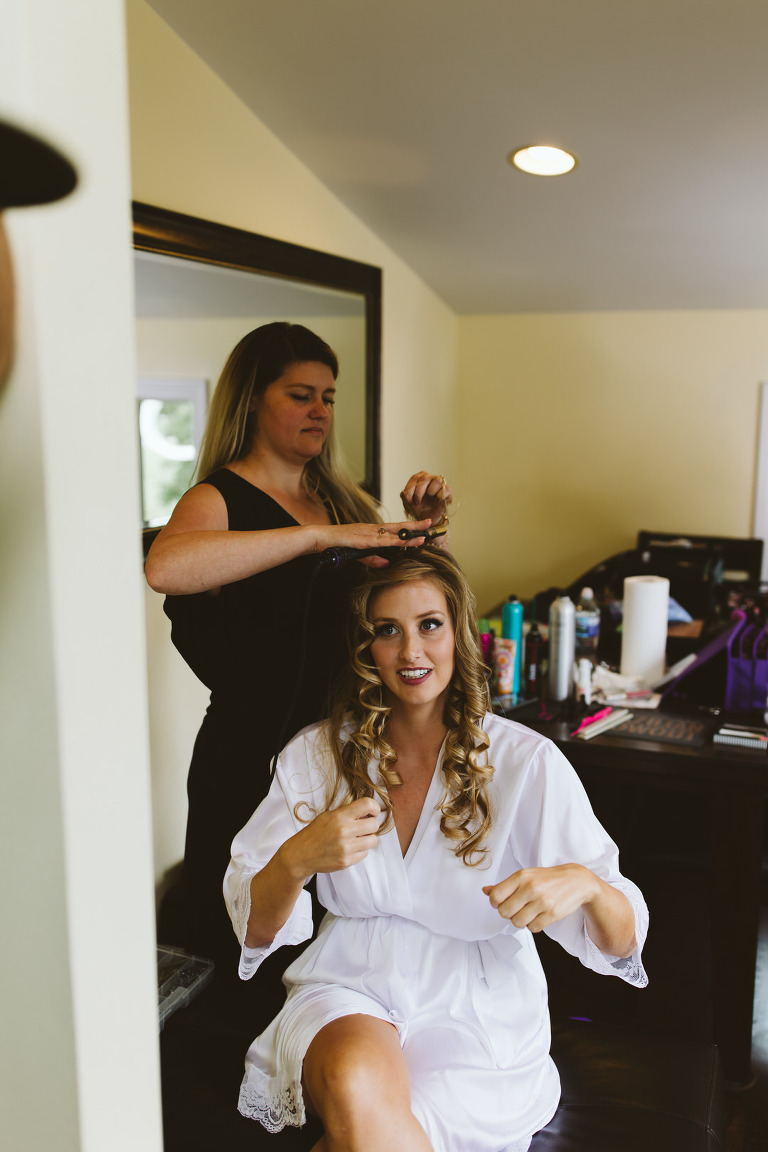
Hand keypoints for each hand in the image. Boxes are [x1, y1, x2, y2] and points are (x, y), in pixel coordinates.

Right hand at [280, 797, 381, 879]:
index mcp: (340, 816)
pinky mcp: (346, 861)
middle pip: (374, 824)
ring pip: (373, 840)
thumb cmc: (315, 833)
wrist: (300, 855)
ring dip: (367, 839)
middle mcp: (344, 831)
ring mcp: (346, 848)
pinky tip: (349, 848)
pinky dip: (359, 851)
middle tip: (363, 827)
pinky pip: (365, 853)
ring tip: (356, 838)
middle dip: (371, 825)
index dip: (374, 807)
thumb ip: (348, 813)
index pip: (368, 804)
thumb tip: (369, 812)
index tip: (372, 812)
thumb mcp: (328, 816)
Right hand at [314, 519, 431, 567]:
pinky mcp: (363, 539)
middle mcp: (373, 529)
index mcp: (372, 531)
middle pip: (398, 527)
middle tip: (430, 523)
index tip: (422, 527)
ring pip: (393, 533)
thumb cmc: (338, 544)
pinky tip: (403, 542)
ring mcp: (369, 533)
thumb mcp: (359, 554)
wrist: (322, 538)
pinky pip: (382, 541)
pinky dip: (394, 541)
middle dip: (415, 525)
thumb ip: (373, 559)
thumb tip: (386, 564)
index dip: (408, 528)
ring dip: (409, 533)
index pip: (394, 529)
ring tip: (423, 533)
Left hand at [400, 471, 451, 526]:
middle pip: (424, 477)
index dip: (410, 488)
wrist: (427, 519)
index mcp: (420, 479)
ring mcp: (440, 485)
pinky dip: (441, 494)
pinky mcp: (448, 492)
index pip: (415, 478)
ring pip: (437, 480)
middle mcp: (430, 479)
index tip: (408, 499)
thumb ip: (405, 496)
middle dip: (419, 492)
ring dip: (431, 490)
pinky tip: (438, 499)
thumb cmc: (418, 508)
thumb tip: (405, 494)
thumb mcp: (408, 503)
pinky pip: (446, 489)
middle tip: (417, 502)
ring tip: (429, 497)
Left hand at [482, 864, 598, 933]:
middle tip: (516, 908)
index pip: (495, 896)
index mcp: (521, 876)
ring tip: (528, 911)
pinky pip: (532, 928)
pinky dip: (533, 925)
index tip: (501, 902)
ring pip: (517, 922)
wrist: (577, 881)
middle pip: (504, 912)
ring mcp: (543, 902)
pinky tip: (538, 915)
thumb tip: (485, 891)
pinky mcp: (552, 914)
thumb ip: (505, 885)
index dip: (495, 903)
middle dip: (508, 913)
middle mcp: (531, 888)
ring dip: (520, 920)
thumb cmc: (547, 878)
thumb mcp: (525, 875)